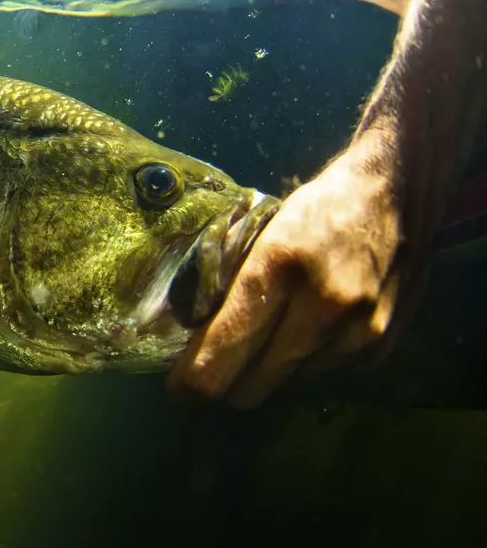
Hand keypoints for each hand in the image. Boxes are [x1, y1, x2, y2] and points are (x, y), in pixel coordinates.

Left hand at [166, 137, 424, 408]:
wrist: (399, 190)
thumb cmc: (316, 207)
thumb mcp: (259, 232)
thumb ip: (225, 285)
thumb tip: (186, 339)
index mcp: (277, 267)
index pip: (222, 354)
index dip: (192, 383)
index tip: (179, 386)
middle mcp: (321, 308)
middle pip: (248, 388)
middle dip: (225, 382)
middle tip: (214, 361)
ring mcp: (356, 334)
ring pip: (283, 386)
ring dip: (267, 368)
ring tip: (271, 328)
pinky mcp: (379, 348)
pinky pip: (319, 376)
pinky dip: (304, 360)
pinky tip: (310, 323)